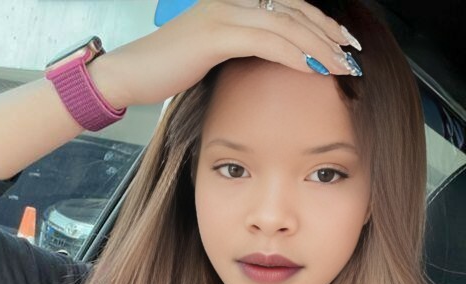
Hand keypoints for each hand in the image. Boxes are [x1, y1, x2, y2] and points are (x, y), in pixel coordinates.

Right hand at [105, 0, 361, 106]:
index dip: (320, 23)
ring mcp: (224, 12)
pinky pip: (267, 40)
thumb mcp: (212, 54)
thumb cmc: (168, 67)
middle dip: (329, 33)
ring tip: (343, 65)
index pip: (288, 6)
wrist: (132, 74)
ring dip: (320, 46)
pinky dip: (294, 54)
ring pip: (286, 24)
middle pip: (295, 10)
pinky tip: (314, 68)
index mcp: (234, 2)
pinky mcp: (216, 33)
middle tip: (353, 54)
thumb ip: (241, 48)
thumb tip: (269, 62)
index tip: (343, 44)